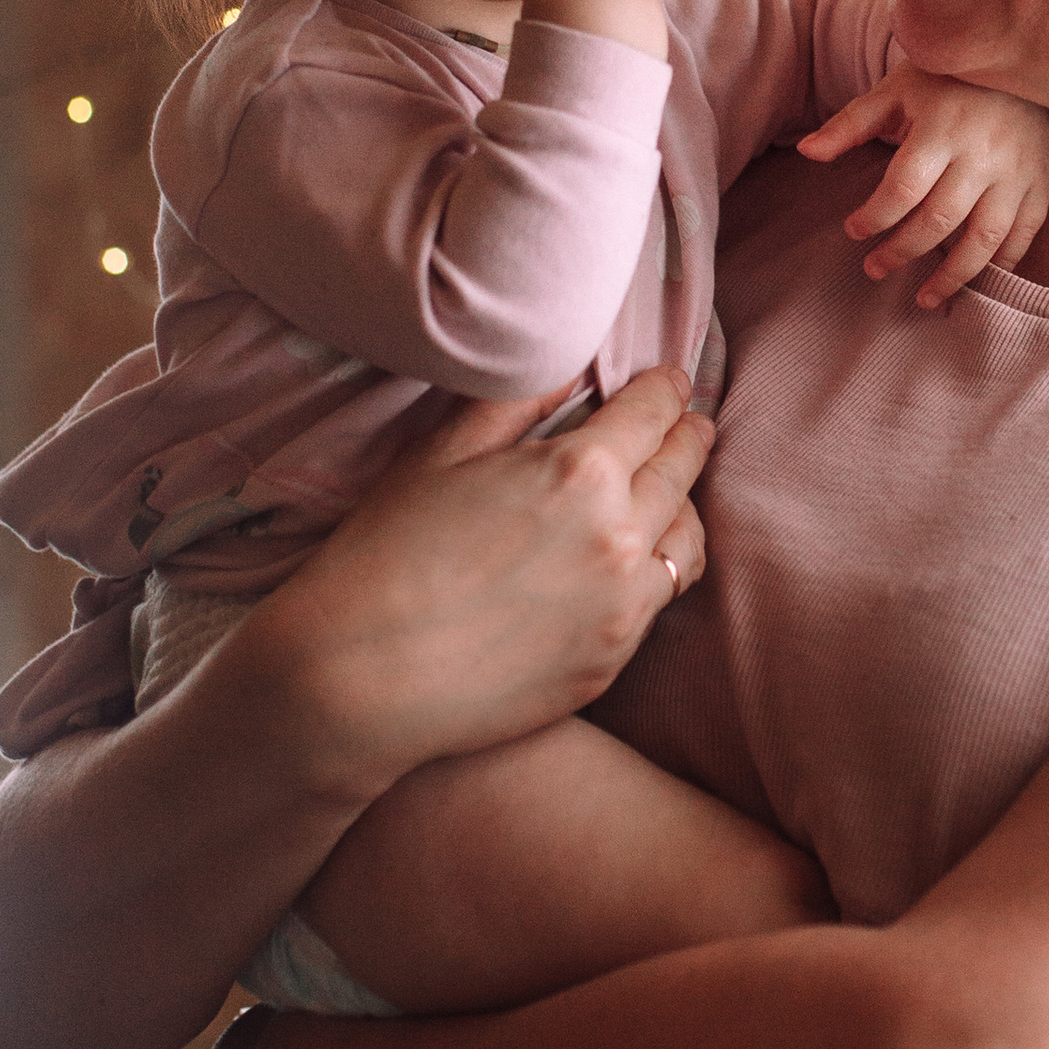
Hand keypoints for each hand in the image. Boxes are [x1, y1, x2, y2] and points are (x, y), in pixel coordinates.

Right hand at [219, 369, 713, 798]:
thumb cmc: (386, 555)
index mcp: (582, 472)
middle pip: (681, 470)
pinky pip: (658, 602)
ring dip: (683, 506)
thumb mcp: (441, 454)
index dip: (665, 388)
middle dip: (688, 438)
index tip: (670, 380)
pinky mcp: (611, 661)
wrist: (359, 679)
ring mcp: (622, 608)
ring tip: (672, 494)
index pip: (653, 413)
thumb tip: (568, 369)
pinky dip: (657, 570)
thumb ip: (513, 403)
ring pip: (686, 541)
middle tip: (689, 424)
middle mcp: (620, 537)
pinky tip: (635, 563)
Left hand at [796, 67, 1048, 308]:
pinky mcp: (1041, 183)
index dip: (875, 217)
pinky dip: (1001, 264)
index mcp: (941, 128)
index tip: (853, 231)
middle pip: (938, 219)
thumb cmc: (947, 77)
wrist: (1018, 55)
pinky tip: (976, 280)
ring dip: (953, 276)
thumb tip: (805, 152)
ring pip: (984, 238)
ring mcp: (1017, 172)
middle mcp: (982, 153)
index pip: (903, 187)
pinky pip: (1023, 235)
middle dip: (902, 251)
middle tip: (874, 269)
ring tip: (925, 299)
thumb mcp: (894, 90)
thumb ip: (850, 124)